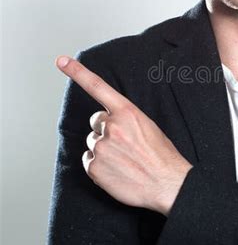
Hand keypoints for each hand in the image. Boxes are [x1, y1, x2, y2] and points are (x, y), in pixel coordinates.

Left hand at [55, 55, 192, 214]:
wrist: (169, 184)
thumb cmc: (162, 156)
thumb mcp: (148, 127)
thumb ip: (125, 119)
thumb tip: (106, 123)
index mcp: (127, 112)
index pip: (98, 87)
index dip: (77, 72)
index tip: (61, 60)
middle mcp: (111, 127)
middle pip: (96, 122)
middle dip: (106, 130)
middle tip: (126, 145)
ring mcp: (101, 148)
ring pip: (93, 142)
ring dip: (104, 149)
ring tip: (125, 161)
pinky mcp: (94, 168)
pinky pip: (89, 161)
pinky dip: (100, 167)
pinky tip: (117, 171)